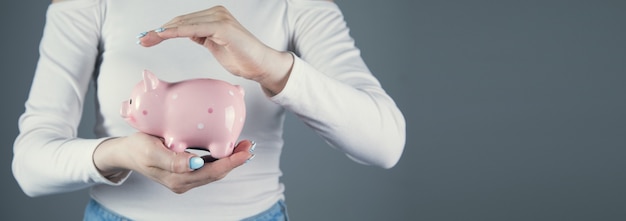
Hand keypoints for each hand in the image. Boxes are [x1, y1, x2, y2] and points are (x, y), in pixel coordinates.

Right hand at [93, 132, 254, 193]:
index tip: (245, 151)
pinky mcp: (184, 172)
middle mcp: (183, 181)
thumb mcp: (151, 150)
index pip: (211, 171)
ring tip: (244, 146)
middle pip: (216, 173)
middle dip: (235, 160)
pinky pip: (207, 168)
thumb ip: (172, 160)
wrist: (125, 152)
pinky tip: (228, 149)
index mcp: (177, 177)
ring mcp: (184, 179)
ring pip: (214, 171)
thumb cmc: (137, 147)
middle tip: (249, 145)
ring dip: (230, 160)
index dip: (231, 162)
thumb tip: (195, 164)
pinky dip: (220, 159)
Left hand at [138, 6, 293, 95]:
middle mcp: (216, 13)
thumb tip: (186, 33)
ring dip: (163, 31)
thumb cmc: (242, 58)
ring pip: (184, 23)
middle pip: (181, 21)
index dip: (164, 30)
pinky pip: (194, 28)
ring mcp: (220, 18)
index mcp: (214, 17)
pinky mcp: (222, 27)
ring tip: (148, 39)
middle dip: (159, 31)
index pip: (184, 22)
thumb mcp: (215, 46)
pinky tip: (163, 36)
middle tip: (142, 40)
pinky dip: (177, 32)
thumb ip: (202, 36)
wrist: (261, 65)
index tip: (149, 38)